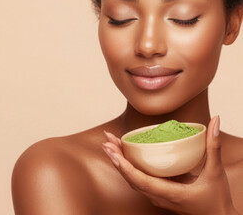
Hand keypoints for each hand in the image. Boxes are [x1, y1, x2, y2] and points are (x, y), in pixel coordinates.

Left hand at [101, 116, 238, 214]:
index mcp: (170, 194)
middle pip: (131, 178)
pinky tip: (124, 155)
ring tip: (110, 144)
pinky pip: (138, 180)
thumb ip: (213, 147)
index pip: (140, 180)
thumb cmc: (217, 201)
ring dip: (119, 162)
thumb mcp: (216, 173)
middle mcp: (158, 197)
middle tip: (106, 140)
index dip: (124, 166)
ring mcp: (157, 197)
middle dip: (116, 158)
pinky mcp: (158, 194)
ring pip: (132, 180)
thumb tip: (215, 122)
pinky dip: (128, 167)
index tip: (112, 151)